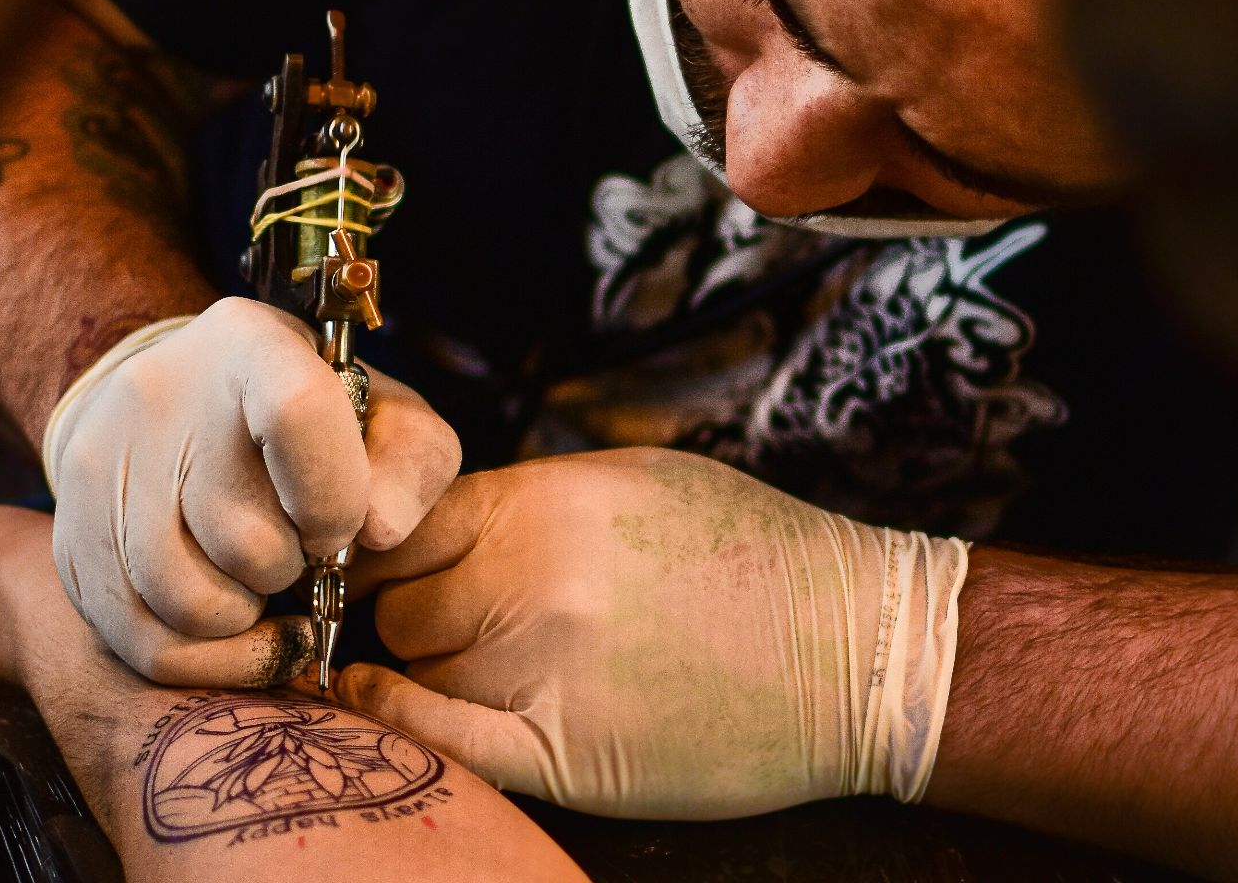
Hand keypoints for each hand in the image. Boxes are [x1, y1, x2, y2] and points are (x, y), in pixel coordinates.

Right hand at [43, 297, 459, 685]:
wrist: (184, 404)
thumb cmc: (311, 425)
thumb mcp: (384, 417)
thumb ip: (410, 463)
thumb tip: (378, 529)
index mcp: (251, 346)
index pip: (296, 414)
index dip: (334, 497)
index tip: (340, 524)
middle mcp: (159, 395)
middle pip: (244, 537)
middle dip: (293, 565)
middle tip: (296, 543)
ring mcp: (101, 467)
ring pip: (190, 602)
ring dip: (247, 612)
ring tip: (257, 573)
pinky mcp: (71, 537)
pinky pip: (148, 643)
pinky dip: (209, 656)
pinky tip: (234, 621)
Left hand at [335, 448, 968, 819]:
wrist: (856, 654)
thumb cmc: (757, 557)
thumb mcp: (639, 481)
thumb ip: (531, 498)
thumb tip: (441, 522)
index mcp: (548, 504)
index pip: (405, 524)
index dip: (391, 548)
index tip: (394, 565)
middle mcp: (531, 582)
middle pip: (403, 607)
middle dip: (420, 615)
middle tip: (468, 622)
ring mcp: (542, 672)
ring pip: (419, 671)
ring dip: (436, 669)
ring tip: (498, 665)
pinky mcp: (562, 756)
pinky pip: (437, 740)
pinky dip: (400, 721)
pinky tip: (381, 705)